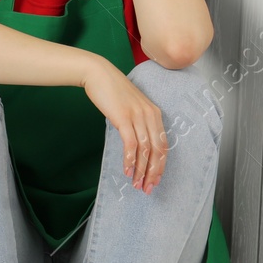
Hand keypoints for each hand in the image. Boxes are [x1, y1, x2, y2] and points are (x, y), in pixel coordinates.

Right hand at [82, 58, 167, 192]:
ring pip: (145, 150)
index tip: (154, 180)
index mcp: (155, 114)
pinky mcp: (124, 117)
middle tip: (147, 188)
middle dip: (153, 172)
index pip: (163, 145)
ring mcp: (138, 116)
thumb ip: (137, 122)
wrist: (98, 74)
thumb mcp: (130, 107)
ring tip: (135, 184)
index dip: (160, 165)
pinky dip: (129, 159)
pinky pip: (131, 143)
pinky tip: (126, 170)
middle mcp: (150, 115)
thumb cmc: (112, 91)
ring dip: (140, 170)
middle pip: (157, 150)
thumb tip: (136, 144)